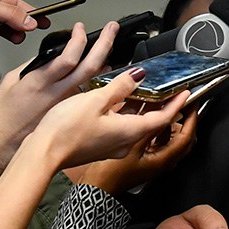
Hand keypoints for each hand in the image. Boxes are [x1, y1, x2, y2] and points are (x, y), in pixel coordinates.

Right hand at [0, 21, 117, 178]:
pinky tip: (104, 69)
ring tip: (110, 45)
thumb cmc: (5, 115)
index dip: (79, 39)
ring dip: (105, 60)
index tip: (80, 28)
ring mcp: (68, 106)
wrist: (3, 143)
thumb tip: (52, 53)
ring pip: (94, 80)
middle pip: (90, 66)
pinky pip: (92, 95)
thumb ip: (34, 65)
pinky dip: (100, 80)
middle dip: (105, 43)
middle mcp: (58, 94)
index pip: (68, 57)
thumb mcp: (12, 81)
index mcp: (41, 82)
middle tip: (112, 28)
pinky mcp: (73, 117)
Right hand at [31, 65, 190, 168]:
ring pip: (134, 124)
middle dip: (160, 104)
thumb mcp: (96, 100)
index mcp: (130, 132)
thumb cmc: (66, 129)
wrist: (42, 154)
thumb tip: (139, 75)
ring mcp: (112, 147)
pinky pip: (120, 128)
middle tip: (168, 88)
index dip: (176, 104)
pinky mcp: (100, 146)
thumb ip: (120, 87)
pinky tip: (119, 102)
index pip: (163, 118)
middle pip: (151, 122)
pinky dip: (125, 114)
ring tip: (145, 89)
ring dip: (141, 108)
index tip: (186, 93)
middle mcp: (125, 143)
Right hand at [77, 108, 197, 193]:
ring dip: (173, 124)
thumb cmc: (109, 174)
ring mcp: (154, 163)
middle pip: (183, 139)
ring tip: (167, 107)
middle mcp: (163, 162)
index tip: (192, 102)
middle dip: (186, 120)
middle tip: (184, 104)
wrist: (95, 190)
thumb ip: (148, 129)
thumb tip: (162, 113)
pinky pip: (159, 143)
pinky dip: (160, 130)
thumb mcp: (130, 146)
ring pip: (172, 140)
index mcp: (163, 160)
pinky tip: (149, 120)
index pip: (187, 136)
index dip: (192, 118)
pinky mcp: (145, 161)